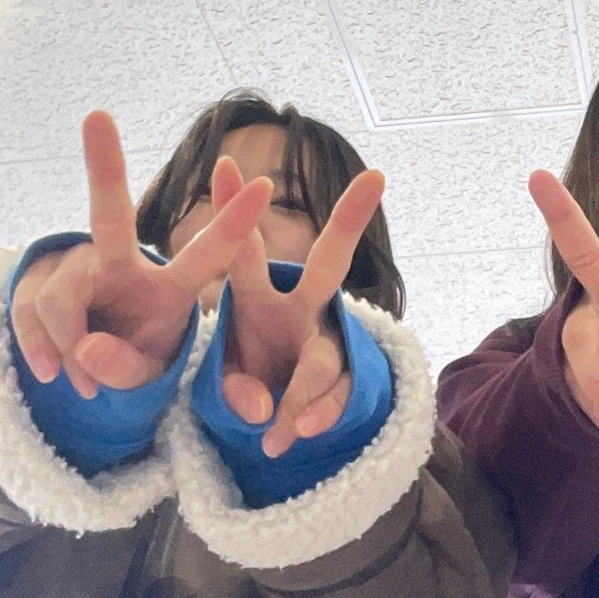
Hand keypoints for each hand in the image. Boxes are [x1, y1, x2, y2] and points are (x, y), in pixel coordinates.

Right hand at [11, 111, 273, 397]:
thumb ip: (124, 367)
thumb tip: (83, 352)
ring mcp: (78, 268)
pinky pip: (29, 313)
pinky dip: (40, 350)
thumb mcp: (142, 373)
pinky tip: (50, 372)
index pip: (208, 253)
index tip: (264, 184)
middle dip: (105, 165)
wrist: (89, 365)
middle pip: (110, 215)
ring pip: (60, 302)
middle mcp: (124, 263)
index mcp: (171, 286)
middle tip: (96, 116)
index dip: (235, 221)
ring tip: (82, 379)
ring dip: (66, 348)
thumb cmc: (132, 355)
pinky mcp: (38, 282)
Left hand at [210, 159, 386, 457]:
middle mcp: (299, 310)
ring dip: (300, 392)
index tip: (226, 161)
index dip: (237, 208)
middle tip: (374, 179)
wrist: (276, 417)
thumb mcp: (225, 378)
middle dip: (349, 221)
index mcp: (256, 297)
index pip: (245, 249)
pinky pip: (336, 398)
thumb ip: (234, 389)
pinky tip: (292, 436)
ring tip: (284, 427)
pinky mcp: (342, 382)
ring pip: (323, 358)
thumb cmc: (245, 374)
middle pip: (328, 264)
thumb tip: (259, 411)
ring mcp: (326, 343)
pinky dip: (313, 417)